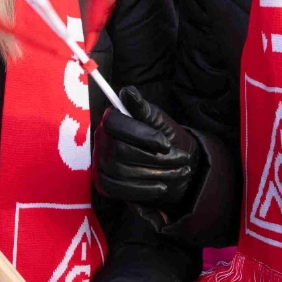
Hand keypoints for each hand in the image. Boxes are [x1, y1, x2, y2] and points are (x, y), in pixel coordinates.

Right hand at [94, 86, 199, 207]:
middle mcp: (102, 140)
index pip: (115, 123)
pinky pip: (120, 190)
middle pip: (120, 150)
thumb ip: (143, 108)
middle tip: (181, 160)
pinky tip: (161, 187)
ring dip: (156, 174)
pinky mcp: (105, 184)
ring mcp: (101, 163)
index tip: (165, 144)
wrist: (173, 165)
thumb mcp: (159, 121)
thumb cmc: (165, 138)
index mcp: (112, 120)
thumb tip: (128, 92)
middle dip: (155, 158)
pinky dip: (145, 190)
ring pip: (122, 171)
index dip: (141, 135)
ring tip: (178, 172)